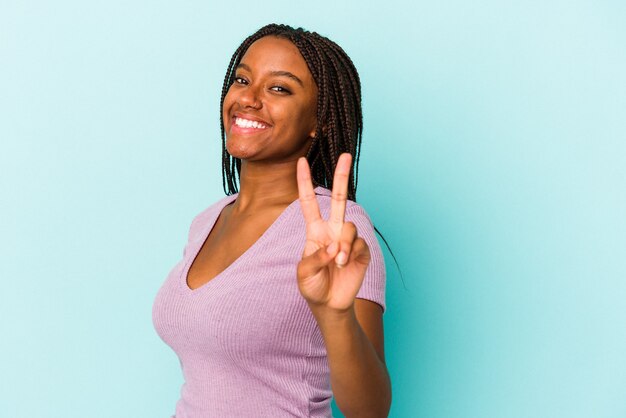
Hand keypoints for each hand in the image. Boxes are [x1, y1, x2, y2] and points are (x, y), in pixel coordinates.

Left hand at [296, 153, 370, 312]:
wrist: (329, 304)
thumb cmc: (312, 286)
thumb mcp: (303, 272)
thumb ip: (315, 257)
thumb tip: (334, 247)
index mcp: (315, 230)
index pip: (308, 201)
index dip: (304, 182)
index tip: (301, 162)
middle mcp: (332, 230)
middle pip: (338, 198)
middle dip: (342, 176)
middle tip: (346, 155)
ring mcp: (347, 239)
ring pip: (349, 225)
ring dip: (342, 243)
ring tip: (337, 261)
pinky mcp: (361, 250)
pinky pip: (358, 242)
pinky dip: (350, 253)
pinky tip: (344, 264)